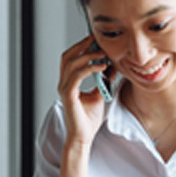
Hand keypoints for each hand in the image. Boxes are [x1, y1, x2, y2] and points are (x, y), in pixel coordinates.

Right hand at [57, 33, 111, 147]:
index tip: (96, 41)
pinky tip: (101, 66)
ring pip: (71, 64)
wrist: (83, 137)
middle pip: (68, 56)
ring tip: (102, 53)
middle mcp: (63, 83)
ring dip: (87, 55)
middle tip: (96, 39)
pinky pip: (77, 76)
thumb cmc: (88, 119)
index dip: (82, 47)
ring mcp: (64, 89)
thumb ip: (103, 80)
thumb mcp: (100, 94)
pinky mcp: (69, 95)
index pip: (71, 58)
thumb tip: (111, 66)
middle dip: (81, 45)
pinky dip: (89, 68)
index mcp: (68, 82)